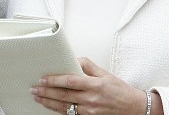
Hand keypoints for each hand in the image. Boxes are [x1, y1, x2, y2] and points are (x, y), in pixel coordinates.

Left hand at [31, 57, 153, 113]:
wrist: (135, 108)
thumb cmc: (121, 90)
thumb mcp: (105, 73)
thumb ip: (88, 65)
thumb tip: (73, 59)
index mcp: (95, 85)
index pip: (69, 81)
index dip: (54, 80)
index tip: (43, 79)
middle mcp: (91, 99)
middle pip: (63, 95)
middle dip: (46, 92)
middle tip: (34, 88)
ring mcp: (90, 111)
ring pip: (64, 107)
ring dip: (48, 103)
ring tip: (38, 98)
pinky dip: (59, 111)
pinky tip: (50, 107)